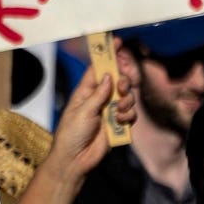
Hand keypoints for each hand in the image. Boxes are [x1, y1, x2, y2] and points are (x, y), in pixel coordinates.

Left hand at [45, 59, 135, 184]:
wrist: (76, 160)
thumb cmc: (71, 134)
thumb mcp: (82, 111)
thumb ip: (98, 93)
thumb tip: (109, 75)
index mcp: (86, 92)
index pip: (98, 69)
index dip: (107, 56)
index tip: (117, 42)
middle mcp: (100, 99)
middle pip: (118, 80)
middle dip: (123, 81)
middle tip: (121, 87)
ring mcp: (110, 111)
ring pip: (128, 97)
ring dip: (127, 101)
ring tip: (119, 112)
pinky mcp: (119, 125)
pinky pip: (131, 114)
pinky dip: (129, 116)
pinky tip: (121, 122)